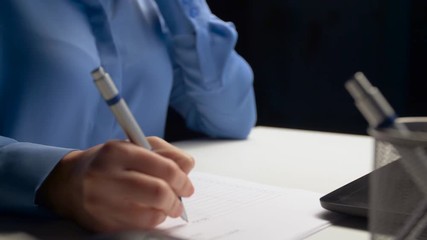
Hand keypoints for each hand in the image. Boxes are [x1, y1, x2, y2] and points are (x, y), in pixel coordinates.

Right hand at [37, 137, 194, 232]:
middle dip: (177, 199)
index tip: (187, 185)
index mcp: (118, 151)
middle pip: (158, 192)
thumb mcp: (135, 146)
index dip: (182, 179)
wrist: (69, 183)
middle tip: (180, 200)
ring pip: (152, 215)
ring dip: (166, 212)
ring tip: (166, 206)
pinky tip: (150, 212)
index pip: (164, 167)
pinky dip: (152, 221)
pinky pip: (140, 227)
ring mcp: (102, 202)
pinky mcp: (102, 223)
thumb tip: (187, 166)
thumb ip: (165, 152)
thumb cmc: (109, 163)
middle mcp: (107, 176)